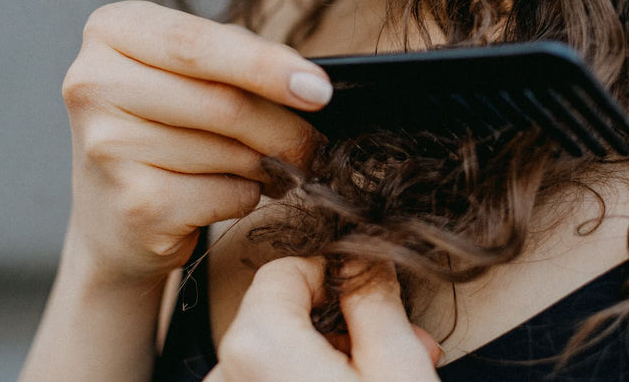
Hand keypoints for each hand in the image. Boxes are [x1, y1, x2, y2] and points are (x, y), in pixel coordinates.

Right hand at [59, 0, 331, 284]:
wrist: (114, 218)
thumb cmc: (168, 126)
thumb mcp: (193, 72)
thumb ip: (244, 59)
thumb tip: (308, 85)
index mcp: (112, 31)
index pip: (197, 43)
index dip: (266, 66)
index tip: (319, 90)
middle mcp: (93, 83)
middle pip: (222, 102)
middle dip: (285, 128)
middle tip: (314, 144)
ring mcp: (106, 148)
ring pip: (231, 152)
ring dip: (269, 164)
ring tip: (263, 166)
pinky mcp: (133, 206)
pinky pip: (226, 195)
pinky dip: (246, 195)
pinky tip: (227, 192)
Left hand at [208, 257, 442, 381]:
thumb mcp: (398, 367)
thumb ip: (376, 299)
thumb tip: (366, 258)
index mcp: (258, 346)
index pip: (285, 270)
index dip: (336, 275)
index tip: (372, 293)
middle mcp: (226, 376)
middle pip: (283, 315)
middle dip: (344, 324)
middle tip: (401, 344)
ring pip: (280, 356)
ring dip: (334, 358)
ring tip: (386, 377)